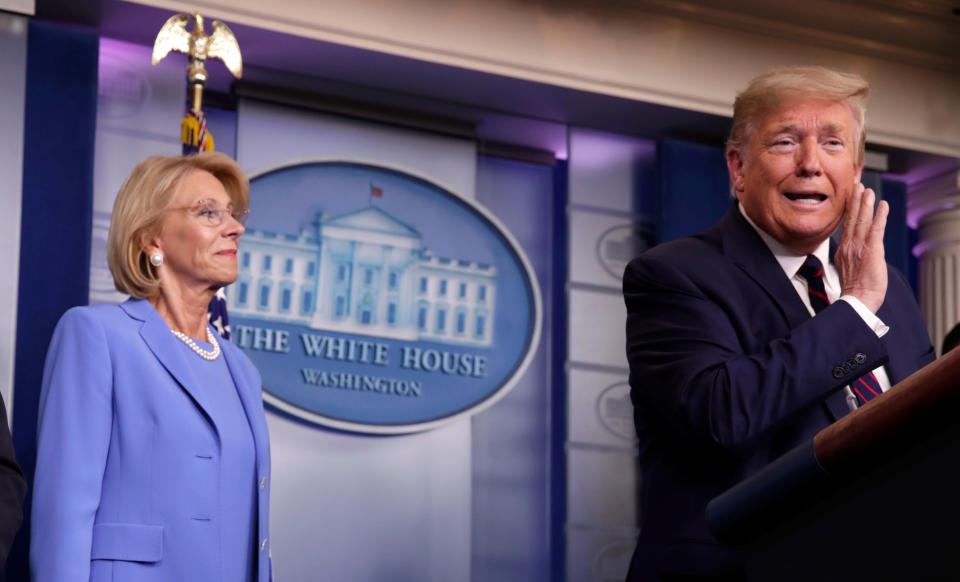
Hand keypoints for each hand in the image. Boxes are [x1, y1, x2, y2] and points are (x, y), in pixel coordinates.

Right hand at [835, 183, 887, 312]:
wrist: (856, 301)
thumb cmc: (855, 291)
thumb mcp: (848, 271)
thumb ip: (850, 258)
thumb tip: (851, 254)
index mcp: (843, 250)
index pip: (846, 225)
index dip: (848, 210)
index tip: (849, 197)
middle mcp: (849, 246)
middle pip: (851, 219)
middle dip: (855, 200)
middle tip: (857, 185)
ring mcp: (859, 247)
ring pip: (861, 220)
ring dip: (865, 203)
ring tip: (867, 190)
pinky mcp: (871, 250)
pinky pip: (875, 229)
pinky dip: (879, 216)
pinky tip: (882, 205)